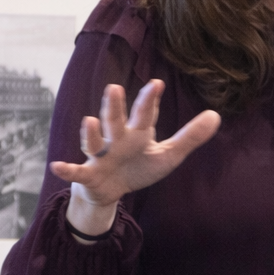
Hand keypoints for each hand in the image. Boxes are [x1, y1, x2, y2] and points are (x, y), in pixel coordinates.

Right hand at [49, 80, 221, 235]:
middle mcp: (116, 139)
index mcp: (137, 133)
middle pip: (116, 121)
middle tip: (113, 87)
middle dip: (114, 106)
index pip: (145, 114)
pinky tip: (56, 166)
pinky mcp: (88, 174)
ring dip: (91, 132)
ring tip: (90, 120)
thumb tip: (216, 115)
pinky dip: (67, 169)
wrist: (109, 190)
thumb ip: (190, 136)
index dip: (150, 100)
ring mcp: (100, 155)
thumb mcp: (167, 155)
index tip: (156, 83)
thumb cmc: (138, 167)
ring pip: (95, 141)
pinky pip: (77, 171)